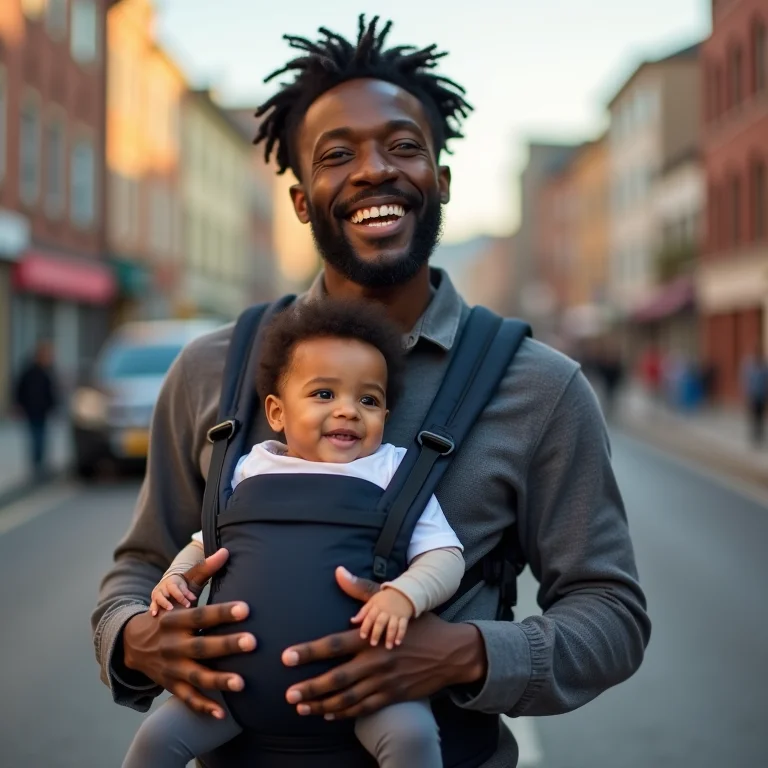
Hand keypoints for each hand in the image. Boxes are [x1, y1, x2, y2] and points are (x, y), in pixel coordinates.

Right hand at [122, 548, 256, 718]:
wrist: (132, 645)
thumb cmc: (169, 614)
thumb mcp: (179, 592)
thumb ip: (202, 572)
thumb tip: (225, 550)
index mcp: (176, 619)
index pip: (202, 615)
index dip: (222, 612)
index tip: (246, 607)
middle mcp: (173, 645)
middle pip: (202, 646)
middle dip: (227, 645)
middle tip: (253, 641)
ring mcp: (172, 668)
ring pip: (196, 676)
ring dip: (219, 680)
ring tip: (243, 683)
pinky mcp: (172, 686)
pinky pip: (188, 698)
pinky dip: (203, 707)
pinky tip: (223, 712)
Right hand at [150, 574, 197, 614]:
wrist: (168, 579)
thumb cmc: (177, 584)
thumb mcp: (183, 586)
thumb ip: (188, 593)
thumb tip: (194, 599)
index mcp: (170, 583)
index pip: (175, 591)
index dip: (181, 598)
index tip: (188, 605)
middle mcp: (161, 588)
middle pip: (162, 595)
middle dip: (165, 602)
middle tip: (170, 608)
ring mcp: (156, 593)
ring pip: (155, 600)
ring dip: (155, 607)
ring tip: (155, 614)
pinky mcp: (153, 599)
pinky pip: (152, 604)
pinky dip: (152, 609)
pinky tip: (153, 615)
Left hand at [281, 566, 485, 720]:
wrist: (451, 652)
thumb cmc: (419, 624)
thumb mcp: (393, 603)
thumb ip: (361, 591)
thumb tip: (338, 571)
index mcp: (371, 637)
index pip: (333, 645)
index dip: (308, 652)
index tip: (286, 658)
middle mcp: (375, 661)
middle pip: (337, 678)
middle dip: (310, 687)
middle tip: (287, 694)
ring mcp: (384, 682)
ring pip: (347, 698)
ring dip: (322, 704)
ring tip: (300, 707)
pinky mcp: (393, 696)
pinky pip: (364, 708)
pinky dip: (344, 712)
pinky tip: (328, 712)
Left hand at [351, 587, 413, 648]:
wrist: (402, 592)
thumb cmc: (384, 599)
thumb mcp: (373, 601)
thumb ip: (363, 612)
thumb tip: (352, 621)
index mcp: (377, 606)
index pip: (370, 617)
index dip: (365, 626)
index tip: (362, 636)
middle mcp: (386, 611)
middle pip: (380, 622)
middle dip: (377, 633)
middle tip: (373, 644)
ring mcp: (396, 614)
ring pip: (392, 625)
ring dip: (390, 636)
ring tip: (388, 647)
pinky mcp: (405, 617)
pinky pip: (403, 626)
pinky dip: (401, 634)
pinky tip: (398, 643)